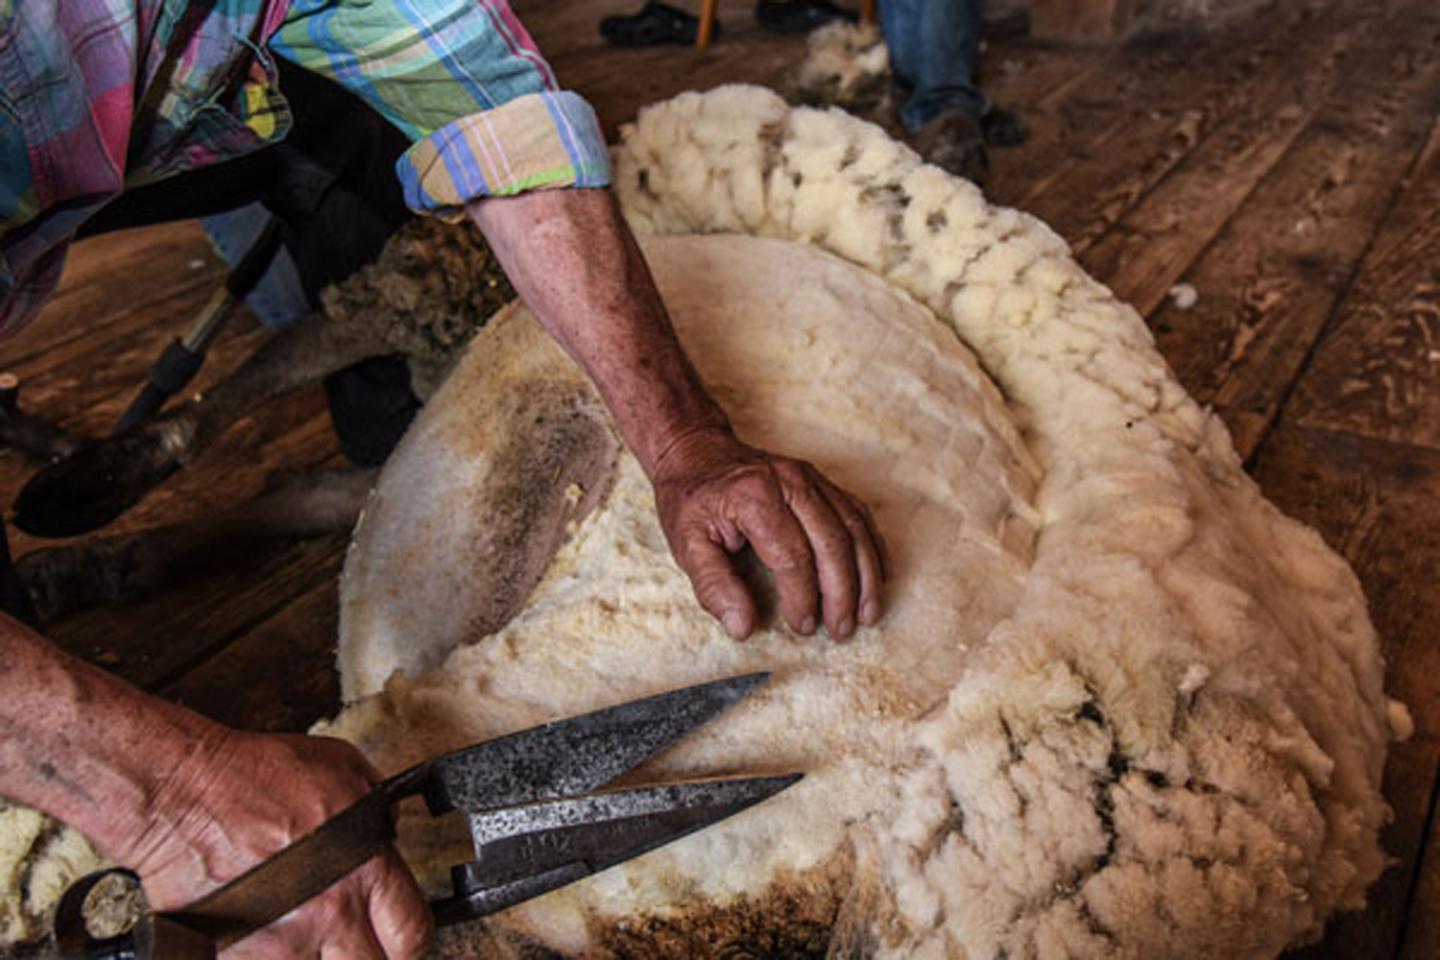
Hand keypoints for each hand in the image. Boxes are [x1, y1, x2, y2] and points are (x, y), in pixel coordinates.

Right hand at [121, 730, 431, 958]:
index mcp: (364, 867)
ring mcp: (282, 941)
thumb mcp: (341, 768)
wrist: (182, 794)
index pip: (412, 932)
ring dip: (319, 958)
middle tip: (361, 945)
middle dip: (372, 958)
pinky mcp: (238, 956)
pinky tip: (271, 937)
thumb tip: (389, 828)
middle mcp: (329, 910)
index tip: (403, 937)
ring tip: (308, 935)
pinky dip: (274, 957)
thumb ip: (376, 808)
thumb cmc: (253, 775)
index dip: (413, 940)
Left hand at [652, 427, 887, 639]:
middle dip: (842, 593)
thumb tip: (744, 627)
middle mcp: (789, 482)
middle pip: (832, 543)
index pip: (791, 557)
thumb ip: (714, 587)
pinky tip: (878, 576)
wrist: (696, 451)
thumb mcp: (687, 544)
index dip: (802, 598)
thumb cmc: (691, 501)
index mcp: (755, 498)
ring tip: (867, 613)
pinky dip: (872, 547)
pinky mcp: (822, 480)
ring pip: (853, 528)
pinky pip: (858, 513)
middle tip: (841, 629)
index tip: (803, 627)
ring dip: (866, 575)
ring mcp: (810, 477)